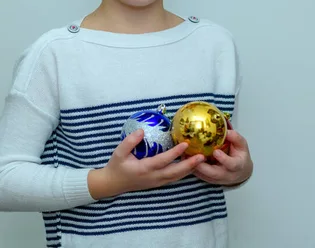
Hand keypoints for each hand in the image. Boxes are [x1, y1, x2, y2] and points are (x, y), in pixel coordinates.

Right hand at [88, 129, 204, 198]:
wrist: (112, 184)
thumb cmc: (116, 166)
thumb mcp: (119, 152)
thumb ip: (130, 141)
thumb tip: (142, 131)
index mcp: (144, 169)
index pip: (163, 160)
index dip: (175, 153)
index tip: (185, 144)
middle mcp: (153, 177)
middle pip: (175, 173)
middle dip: (189, 165)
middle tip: (202, 156)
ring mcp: (156, 182)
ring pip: (176, 177)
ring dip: (189, 169)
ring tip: (201, 160)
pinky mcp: (157, 183)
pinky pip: (173, 178)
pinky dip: (183, 172)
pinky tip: (190, 165)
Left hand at [192, 130, 252, 185]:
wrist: (240, 171)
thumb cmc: (240, 155)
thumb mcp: (242, 145)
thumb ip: (235, 137)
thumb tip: (225, 131)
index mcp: (237, 166)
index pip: (231, 164)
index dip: (223, 159)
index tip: (215, 151)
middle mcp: (227, 175)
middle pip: (214, 173)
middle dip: (202, 166)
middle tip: (193, 155)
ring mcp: (218, 179)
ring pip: (204, 176)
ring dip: (194, 166)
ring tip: (186, 155)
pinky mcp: (210, 180)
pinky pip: (200, 176)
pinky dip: (192, 168)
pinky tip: (186, 159)